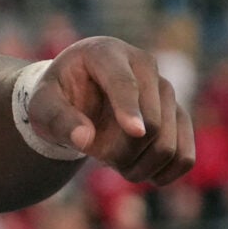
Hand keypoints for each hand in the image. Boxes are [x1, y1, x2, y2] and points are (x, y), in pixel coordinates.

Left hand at [29, 37, 193, 186]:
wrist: (77, 96)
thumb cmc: (57, 96)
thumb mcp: (42, 105)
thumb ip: (58, 119)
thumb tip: (85, 138)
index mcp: (106, 53)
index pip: (124, 82)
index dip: (130, 107)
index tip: (135, 131)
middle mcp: (144, 66)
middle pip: (152, 120)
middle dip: (124, 151)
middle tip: (98, 157)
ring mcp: (167, 91)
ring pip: (169, 143)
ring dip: (140, 166)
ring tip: (113, 162)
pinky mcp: (179, 116)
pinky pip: (185, 156)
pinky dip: (166, 173)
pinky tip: (143, 175)